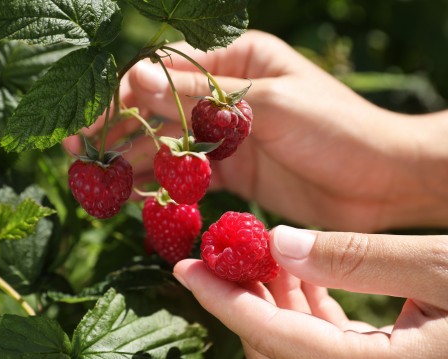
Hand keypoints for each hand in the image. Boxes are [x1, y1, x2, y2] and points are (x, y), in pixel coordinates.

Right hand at [65, 30, 447, 230]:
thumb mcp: (268, 105)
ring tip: (99, 179)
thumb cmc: (334, 128)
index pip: (167, 73)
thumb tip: (136, 79)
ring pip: (171, 145)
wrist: (378, 180)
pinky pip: (191, 175)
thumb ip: (201, 98)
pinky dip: (165, 184)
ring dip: (136, 161)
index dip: (125, 96)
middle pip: (162, 110)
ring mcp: (229, 136)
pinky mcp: (235, 171)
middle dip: (122, 131)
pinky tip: (137, 195)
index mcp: (236, 62)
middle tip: (82, 154)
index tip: (92, 121)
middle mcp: (227, 96)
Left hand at [173, 226, 447, 358]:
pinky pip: (324, 346)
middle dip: (242, 302)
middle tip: (224, 252)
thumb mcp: (444, 265)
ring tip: (260, 254)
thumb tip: (280, 243)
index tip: (187, 269)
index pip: (278, 342)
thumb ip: (358, 258)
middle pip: (277, 355)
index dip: (225, 303)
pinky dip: (303, 309)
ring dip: (272, 303)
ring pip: (296, 352)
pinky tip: (300, 273)